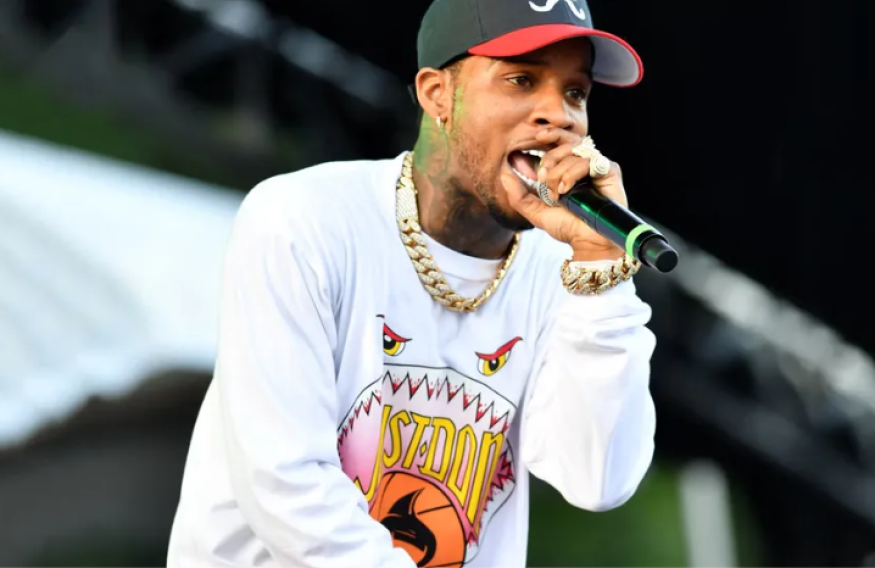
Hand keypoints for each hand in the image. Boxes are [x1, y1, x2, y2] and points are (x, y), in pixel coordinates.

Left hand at [502, 128, 626, 261]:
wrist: (586, 241)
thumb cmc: (566, 226)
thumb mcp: (535, 211)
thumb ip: (517, 194)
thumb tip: (503, 173)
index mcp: (568, 168)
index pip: (559, 141)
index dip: (549, 134)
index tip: (536, 137)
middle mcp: (583, 164)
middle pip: (566, 143)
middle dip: (549, 159)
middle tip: (544, 180)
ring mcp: (597, 167)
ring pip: (575, 152)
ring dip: (559, 173)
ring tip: (557, 194)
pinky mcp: (610, 171)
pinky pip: (590, 160)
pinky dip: (573, 173)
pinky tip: (567, 189)